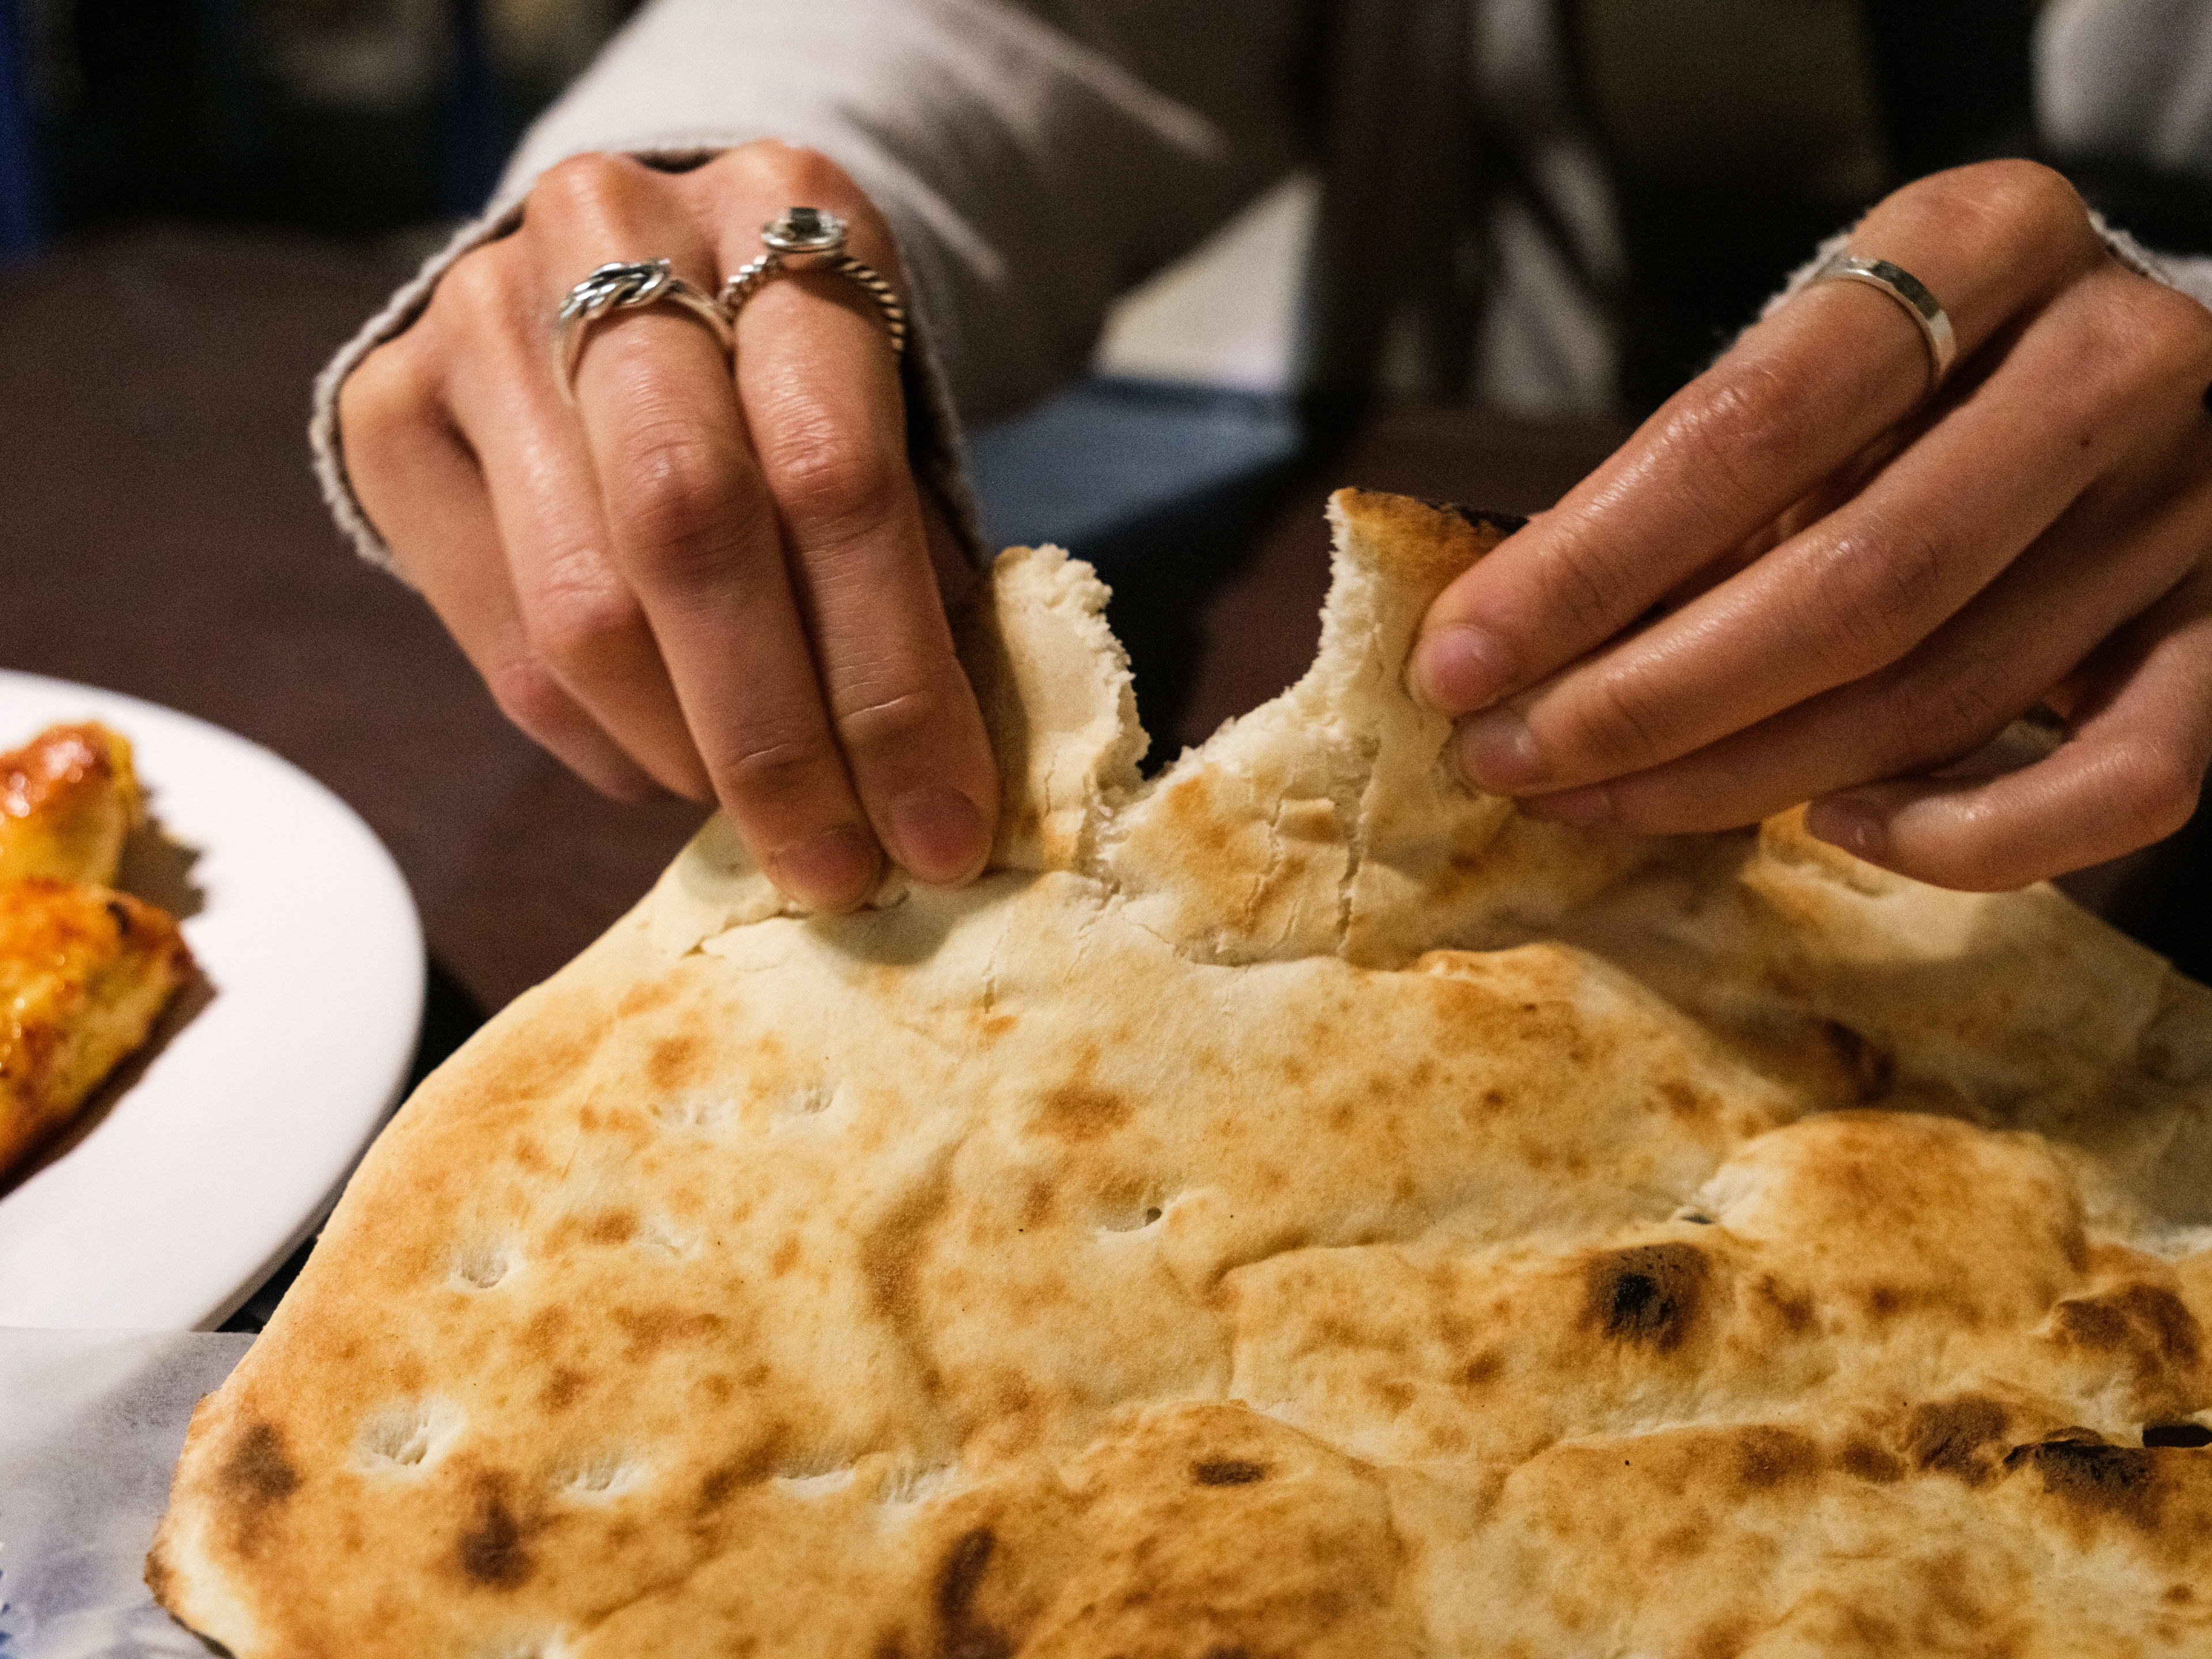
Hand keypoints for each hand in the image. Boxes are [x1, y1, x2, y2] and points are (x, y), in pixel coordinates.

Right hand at [339, 142, 996, 909]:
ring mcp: (476, 311)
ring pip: (582, 608)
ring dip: (689, 759)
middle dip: (777, 743)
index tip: (942, 827)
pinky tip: (669, 768)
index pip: (834, 474)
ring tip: (771, 829)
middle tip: (840, 871)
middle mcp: (612, 226)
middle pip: (687, 531)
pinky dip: (605, 746)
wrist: (631, 263)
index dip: (891, 680)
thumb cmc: (796, 374)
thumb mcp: (887, 418)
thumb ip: (919, 566)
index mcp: (784, 203)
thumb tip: (939, 782)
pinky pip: (502, 645)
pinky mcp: (386, 408)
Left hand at [1411, 160, 2211, 890]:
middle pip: (1853, 581)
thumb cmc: (1924, 383)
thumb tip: (1500, 647)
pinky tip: (1836, 822)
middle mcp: (2109, 358)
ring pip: (1945, 691)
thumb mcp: (1808, 381)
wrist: (2130, 378)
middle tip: (1510, 760)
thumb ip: (1682, 489)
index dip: (1587, 564)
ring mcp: (2193, 501)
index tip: (1462, 658)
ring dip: (1739, 778)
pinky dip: (1965, 837)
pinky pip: (2122, 781)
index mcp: (1980, 240)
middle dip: (1645, 700)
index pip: (1747, 422)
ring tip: (1597, 799)